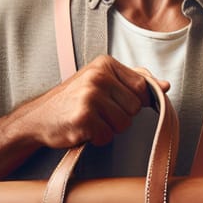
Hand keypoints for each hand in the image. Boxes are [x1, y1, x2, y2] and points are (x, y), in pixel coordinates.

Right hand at [12, 55, 168, 148]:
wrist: (37, 118)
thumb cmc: (74, 100)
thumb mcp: (103, 82)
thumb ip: (134, 81)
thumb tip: (165, 86)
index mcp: (105, 64)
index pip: (142, 86)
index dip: (136, 101)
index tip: (118, 103)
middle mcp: (98, 76)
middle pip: (135, 107)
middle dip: (120, 116)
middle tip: (98, 113)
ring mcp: (90, 96)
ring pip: (124, 123)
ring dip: (109, 129)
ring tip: (90, 121)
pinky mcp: (83, 117)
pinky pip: (107, 136)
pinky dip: (97, 138)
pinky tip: (82, 129)